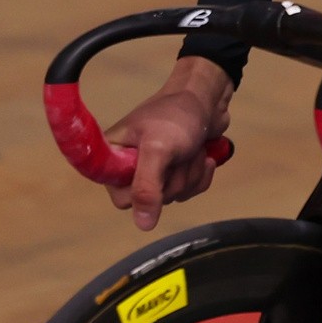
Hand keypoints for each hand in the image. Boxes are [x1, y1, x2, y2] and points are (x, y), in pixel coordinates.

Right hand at [104, 56, 232, 230]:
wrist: (208, 98)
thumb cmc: (178, 115)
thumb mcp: (158, 149)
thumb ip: (147, 188)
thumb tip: (143, 225)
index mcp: (113, 156)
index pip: (121, 198)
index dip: (143, 189)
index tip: (157, 168)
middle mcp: (129, 166)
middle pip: (151, 201)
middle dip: (174, 180)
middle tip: (179, 153)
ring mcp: (155, 170)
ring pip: (173, 197)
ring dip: (190, 174)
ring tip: (191, 148)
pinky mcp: (176, 170)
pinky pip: (189, 191)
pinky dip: (201, 174)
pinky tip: (203, 155)